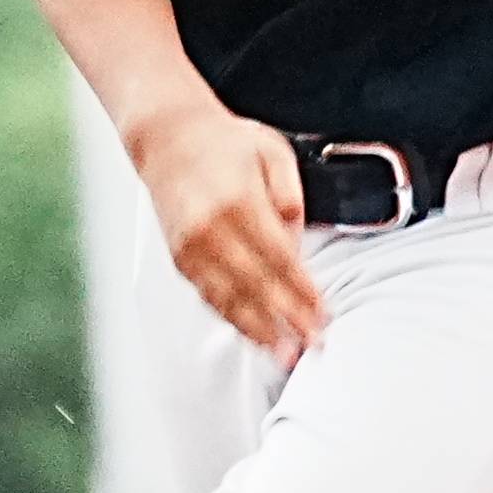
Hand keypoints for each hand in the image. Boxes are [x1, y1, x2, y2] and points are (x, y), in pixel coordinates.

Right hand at [136, 99, 324, 357]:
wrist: (168, 137)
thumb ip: (290, 197)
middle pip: (256, 285)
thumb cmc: (225, 142)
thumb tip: (297, 243)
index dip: (302, 292)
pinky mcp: (180, 258)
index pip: (279, 258)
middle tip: (313, 345)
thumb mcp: (273, 152)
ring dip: (260, 331)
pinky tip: (255, 335)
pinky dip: (234, 319)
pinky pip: (210, 296)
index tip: (323, 315)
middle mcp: (210, 229)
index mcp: (238, 201)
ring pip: (230, 298)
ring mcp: (191, 247)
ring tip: (286, 356)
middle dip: (287, 320)